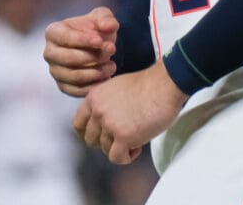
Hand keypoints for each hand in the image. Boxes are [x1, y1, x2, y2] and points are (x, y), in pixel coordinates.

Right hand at [44, 6, 118, 96]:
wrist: (97, 48)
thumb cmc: (96, 30)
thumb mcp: (102, 18)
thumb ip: (106, 19)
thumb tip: (108, 26)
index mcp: (53, 32)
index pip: (65, 37)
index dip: (83, 40)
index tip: (100, 41)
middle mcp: (49, 52)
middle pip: (68, 58)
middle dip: (92, 57)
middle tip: (111, 52)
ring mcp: (55, 71)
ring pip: (74, 76)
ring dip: (96, 72)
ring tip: (112, 65)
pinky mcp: (63, 86)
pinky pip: (77, 91)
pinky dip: (93, 86)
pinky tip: (107, 78)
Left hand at [73, 59, 188, 164]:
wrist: (164, 84)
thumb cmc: (147, 85)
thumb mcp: (115, 88)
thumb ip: (104, 104)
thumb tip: (102, 123)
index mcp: (94, 97)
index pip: (78, 124)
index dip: (87, 134)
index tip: (98, 138)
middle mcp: (98, 110)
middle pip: (90, 140)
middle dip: (105, 142)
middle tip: (122, 138)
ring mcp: (109, 124)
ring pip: (105, 149)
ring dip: (120, 148)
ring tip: (136, 138)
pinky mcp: (123, 136)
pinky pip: (116, 158)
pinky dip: (127, 157)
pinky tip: (138, 146)